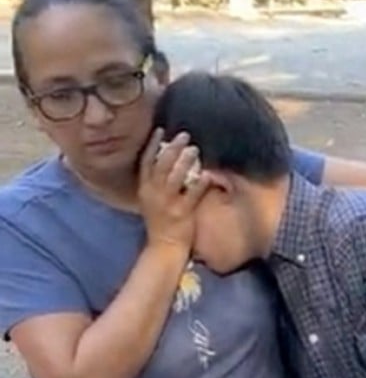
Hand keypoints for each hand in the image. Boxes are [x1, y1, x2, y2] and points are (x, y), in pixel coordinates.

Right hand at [137, 128, 208, 248]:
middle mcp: (153, 194)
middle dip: (171, 148)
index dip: (152, 145)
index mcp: (144, 190)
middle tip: (184, 135)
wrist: (164, 247)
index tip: (160, 130)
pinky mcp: (182, 213)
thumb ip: (157, 182)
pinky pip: (192, 194)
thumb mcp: (152, 200)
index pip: (145, 162)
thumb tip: (169, 159)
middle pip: (161, 165)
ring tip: (195, 149)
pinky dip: (200, 183)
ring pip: (174, 177)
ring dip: (185, 161)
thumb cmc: (161, 222)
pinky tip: (208, 174)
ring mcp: (167, 203)